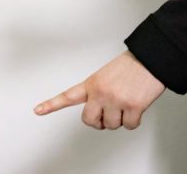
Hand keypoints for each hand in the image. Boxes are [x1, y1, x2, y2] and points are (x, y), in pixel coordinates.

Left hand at [34, 51, 164, 129]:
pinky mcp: (132, 107)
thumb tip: (100, 112)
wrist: (149, 60)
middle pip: (89, 121)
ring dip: (119, 119)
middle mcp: (100, 93)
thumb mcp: (105, 75)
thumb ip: (97, 92)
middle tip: (106, 114)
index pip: (67, 96)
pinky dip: (133, 121)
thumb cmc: (129, 67)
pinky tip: (136, 107)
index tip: (37, 111)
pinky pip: (129, 126)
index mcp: (91, 83)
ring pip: (111, 125)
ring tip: (125, 103)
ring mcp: (115, 100)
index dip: (51, 105)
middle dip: (98, 121)